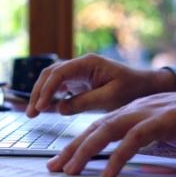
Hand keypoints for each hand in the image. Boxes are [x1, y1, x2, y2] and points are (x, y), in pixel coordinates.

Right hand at [26, 54, 175, 117]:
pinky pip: (58, 86)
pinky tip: (45, 107)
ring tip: (34, 112)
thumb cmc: (131, 89)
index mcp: (87, 63)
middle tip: (32, 113)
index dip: (47, 90)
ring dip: (41, 94)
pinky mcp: (78, 80)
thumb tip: (59, 108)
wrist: (143, 86)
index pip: (59, 73)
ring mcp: (77, 72)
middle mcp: (79, 64)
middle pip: (50, 74)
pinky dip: (50, 96)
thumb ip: (83, 102)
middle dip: (38, 92)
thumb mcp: (110, 97)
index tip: (40, 106)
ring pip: (51, 79)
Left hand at [47, 92, 175, 176]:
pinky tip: (107, 175)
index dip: (75, 144)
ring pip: (107, 131)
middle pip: (94, 129)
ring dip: (86, 150)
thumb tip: (115, 157)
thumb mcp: (152, 131)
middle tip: (55, 166)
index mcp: (127, 114)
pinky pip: (134, 139)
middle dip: (72, 148)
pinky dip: (118, 157)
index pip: (95, 129)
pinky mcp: (162, 121)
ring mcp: (145, 114)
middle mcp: (131, 112)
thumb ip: (133, 141)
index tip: (60, 160)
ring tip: (70, 170)